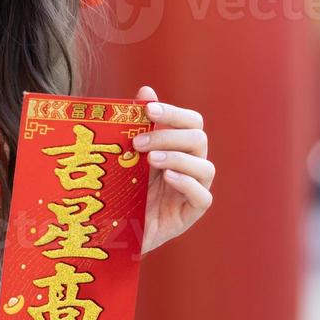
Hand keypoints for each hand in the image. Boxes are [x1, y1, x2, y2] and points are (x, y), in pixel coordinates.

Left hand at [131, 84, 214, 254]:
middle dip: (169, 136)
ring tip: (150, 160)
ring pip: (205, 167)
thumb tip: (146, 90)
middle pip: (198, 139)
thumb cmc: (123, 187)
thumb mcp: (126, 155)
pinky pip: (203, 197)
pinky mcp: (191, 214)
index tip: (148, 110)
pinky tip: (168, 178)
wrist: (114, 229)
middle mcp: (190, 166)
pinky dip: (188, 184)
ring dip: (177, 158)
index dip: (173, 113)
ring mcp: (193, 190)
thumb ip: (137, 124)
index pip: (190, 122)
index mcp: (178, 148)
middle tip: (137, 144)